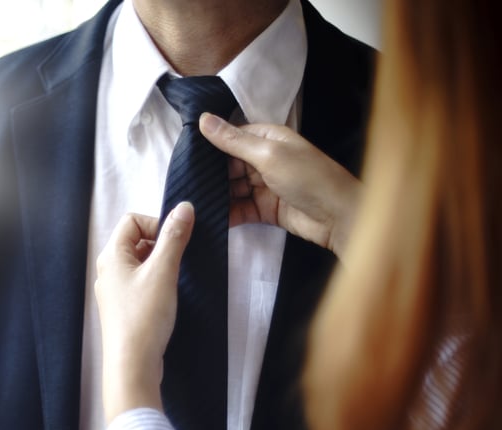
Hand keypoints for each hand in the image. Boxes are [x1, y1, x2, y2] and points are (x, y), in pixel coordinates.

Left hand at [95, 203, 194, 423]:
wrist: (132, 365)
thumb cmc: (143, 317)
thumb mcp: (163, 271)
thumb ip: (174, 237)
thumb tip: (184, 207)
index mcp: (111, 256)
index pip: (132, 220)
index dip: (156, 224)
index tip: (176, 241)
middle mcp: (107, 271)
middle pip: (135, 240)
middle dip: (160, 244)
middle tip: (177, 262)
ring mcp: (114, 291)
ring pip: (140, 263)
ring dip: (160, 265)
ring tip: (172, 281)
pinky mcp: (123, 308)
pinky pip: (140, 283)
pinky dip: (156, 283)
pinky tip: (167, 297)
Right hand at [199, 113, 360, 258]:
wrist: (338, 217)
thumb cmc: (308, 178)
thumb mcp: (268, 154)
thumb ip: (234, 141)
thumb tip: (203, 118)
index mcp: (267, 139)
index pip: (231, 137)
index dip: (210, 145)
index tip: (184, 154)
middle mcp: (264, 160)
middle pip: (228, 165)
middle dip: (209, 174)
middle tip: (183, 183)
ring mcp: (263, 186)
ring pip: (231, 188)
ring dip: (215, 195)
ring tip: (191, 202)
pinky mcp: (263, 210)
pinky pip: (239, 209)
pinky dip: (225, 213)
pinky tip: (207, 217)